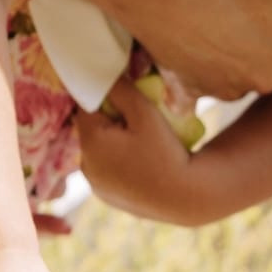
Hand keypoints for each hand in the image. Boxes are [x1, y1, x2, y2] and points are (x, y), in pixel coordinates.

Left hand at [75, 78, 193, 222]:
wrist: (185, 197)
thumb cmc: (166, 151)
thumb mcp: (145, 113)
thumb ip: (121, 90)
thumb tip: (104, 74)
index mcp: (91, 143)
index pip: (86, 106)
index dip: (104, 97)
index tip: (125, 96)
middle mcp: (86, 166)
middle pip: (91, 128)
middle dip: (108, 118)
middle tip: (136, 118)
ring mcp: (96, 185)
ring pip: (97, 149)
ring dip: (111, 139)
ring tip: (140, 140)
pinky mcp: (106, 197)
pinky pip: (105, 168)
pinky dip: (116, 159)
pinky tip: (139, 160)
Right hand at [144, 0, 271, 102]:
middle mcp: (268, 77)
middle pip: (267, 50)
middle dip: (256, 30)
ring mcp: (230, 86)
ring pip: (236, 62)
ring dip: (229, 44)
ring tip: (211, 8)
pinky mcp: (196, 88)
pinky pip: (206, 73)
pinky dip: (203, 56)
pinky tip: (193, 28)